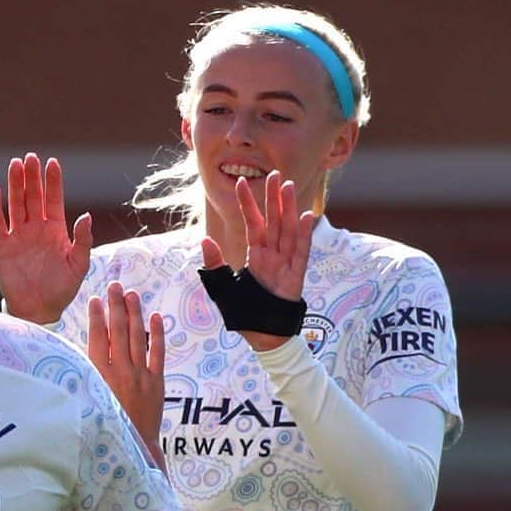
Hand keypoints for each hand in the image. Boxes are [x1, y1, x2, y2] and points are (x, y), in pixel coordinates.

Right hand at [0, 153, 92, 323]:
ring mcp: (18, 235)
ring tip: (15, 165)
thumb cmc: (61, 289)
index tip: (53, 163)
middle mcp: (36, 228)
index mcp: (56, 230)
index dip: (53, 182)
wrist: (38, 309)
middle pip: (33, 196)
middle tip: (30, 157)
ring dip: (15, 185)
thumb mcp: (79, 265)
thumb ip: (83, 241)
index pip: (54, 199)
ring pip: (16, 204)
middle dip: (32, 177)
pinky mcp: (2, 245)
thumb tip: (86, 217)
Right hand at [87, 282, 164, 448]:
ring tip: (131, 295)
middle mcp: (120, 373)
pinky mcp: (156, 384)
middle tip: (115, 286)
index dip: (96, 318)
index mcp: (99, 377)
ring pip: (137, 338)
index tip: (95, 300)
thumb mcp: (86, 401)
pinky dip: (157, 335)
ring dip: (134, 314)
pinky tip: (155, 317)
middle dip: (116, 307)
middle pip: (118, 333)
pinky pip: (158, 354)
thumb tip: (78, 353)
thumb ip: (85, 376)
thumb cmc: (103, 426)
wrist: (131, 448)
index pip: (97, 339)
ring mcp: (140, 377)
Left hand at [202, 171, 312, 351]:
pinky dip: (304, 236)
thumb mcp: (222, 288)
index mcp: (255, 256)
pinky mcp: (296, 277)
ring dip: (288, 209)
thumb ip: (214, 265)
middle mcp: (272, 256)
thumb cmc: (244, 313)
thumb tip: (204, 240)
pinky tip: (306, 217)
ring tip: (288, 186)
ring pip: (288, 230)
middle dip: (273, 198)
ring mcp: (285, 264)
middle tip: (275, 174)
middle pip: (273, 221)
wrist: (262, 337)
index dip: (247, 204)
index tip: (241, 182)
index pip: (252, 224)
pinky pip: (301, 253)